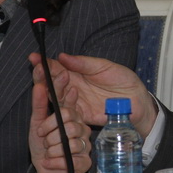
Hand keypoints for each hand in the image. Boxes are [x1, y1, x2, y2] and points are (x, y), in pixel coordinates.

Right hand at [28, 53, 158, 136]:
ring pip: (57, 96)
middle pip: (52, 82)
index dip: (45, 63)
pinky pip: (66, 111)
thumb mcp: (105, 67)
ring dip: (51, 88)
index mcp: (78, 72)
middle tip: (36, 68)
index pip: (57, 67)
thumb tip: (62, 56)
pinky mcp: (81, 115)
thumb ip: (84, 63)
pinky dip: (62, 104)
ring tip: (47, 78)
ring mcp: (76, 101)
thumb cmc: (124, 81)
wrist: (137, 102)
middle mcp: (73, 87)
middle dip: (42, 74)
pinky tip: (62, 95)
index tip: (34, 57)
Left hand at [28, 71, 91, 172]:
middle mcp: (80, 127)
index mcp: (70, 116)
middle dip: (50, 131)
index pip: (68, 99)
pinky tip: (49, 161)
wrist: (45, 171)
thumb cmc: (42, 147)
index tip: (60, 74)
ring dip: (52, 148)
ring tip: (48, 151)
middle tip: (44, 137)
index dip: (62, 86)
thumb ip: (39, 104)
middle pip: (68, 120)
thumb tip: (39, 85)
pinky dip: (54, 161)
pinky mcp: (85, 161)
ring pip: (69, 140)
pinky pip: (70, 158)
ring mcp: (84, 144)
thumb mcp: (36, 123)